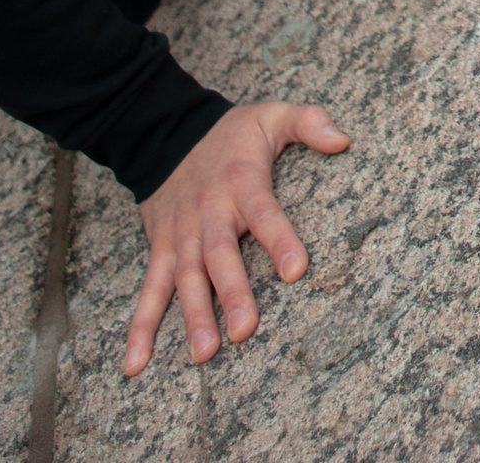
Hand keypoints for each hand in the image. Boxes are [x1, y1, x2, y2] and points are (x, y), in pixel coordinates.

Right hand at [123, 101, 350, 374]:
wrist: (165, 133)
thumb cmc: (230, 133)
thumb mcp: (271, 115)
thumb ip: (308, 122)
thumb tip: (343, 139)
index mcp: (241, 183)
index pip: (264, 213)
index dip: (280, 240)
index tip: (296, 270)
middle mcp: (209, 213)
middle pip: (219, 256)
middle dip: (231, 293)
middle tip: (245, 330)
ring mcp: (181, 235)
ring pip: (185, 278)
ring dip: (192, 316)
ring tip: (204, 353)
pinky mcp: (161, 248)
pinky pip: (149, 289)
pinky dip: (141, 327)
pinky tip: (135, 363)